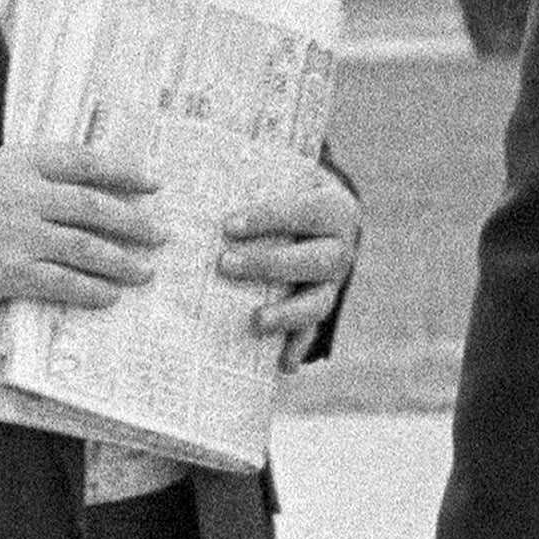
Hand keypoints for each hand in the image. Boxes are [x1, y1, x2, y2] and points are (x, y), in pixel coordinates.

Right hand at [0, 143, 163, 306]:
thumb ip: (32, 170)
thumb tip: (83, 180)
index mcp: (20, 162)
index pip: (84, 161)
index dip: (124, 170)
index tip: (154, 182)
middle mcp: (24, 195)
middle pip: (94, 206)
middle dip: (134, 221)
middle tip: (161, 234)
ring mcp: (17, 234)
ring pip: (85, 247)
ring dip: (121, 261)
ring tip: (144, 271)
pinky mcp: (8, 271)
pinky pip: (60, 282)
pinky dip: (89, 290)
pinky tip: (108, 296)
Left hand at [217, 176, 359, 370]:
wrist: (323, 212)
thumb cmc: (286, 189)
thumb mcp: (280, 174)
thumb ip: (253, 175)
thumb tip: (196, 177)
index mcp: (335, 206)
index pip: (306, 212)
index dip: (269, 218)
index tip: (227, 226)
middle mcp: (342, 246)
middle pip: (316, 259)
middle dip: (269, 264)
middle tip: (223, 264)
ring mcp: (334, 281)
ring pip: (319, 301)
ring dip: (288, 314)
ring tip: (255, 322)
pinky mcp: (321, 305)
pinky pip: (312, 330)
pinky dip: (297, 346)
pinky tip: (280, 364)